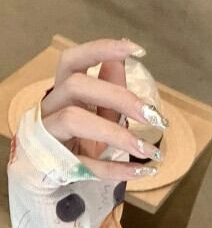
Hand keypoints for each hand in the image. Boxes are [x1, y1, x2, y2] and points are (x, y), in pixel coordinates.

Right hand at [39, 38, 163, 180]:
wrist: (42, 177)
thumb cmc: (72, 141)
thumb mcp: (94, 115)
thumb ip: (108, 90)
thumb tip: (122, 60)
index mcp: (61, 91)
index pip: (73, 60)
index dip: (100, 49)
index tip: (138, 50)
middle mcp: (49, 107)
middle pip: (76, 85)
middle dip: (118, 96)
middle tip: (153, 116)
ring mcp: (46, 134)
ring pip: (73, 119)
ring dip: (117, 134)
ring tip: (150, 150)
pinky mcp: (50, 163)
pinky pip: (84, 164)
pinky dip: (116, 169)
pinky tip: (143, 171)